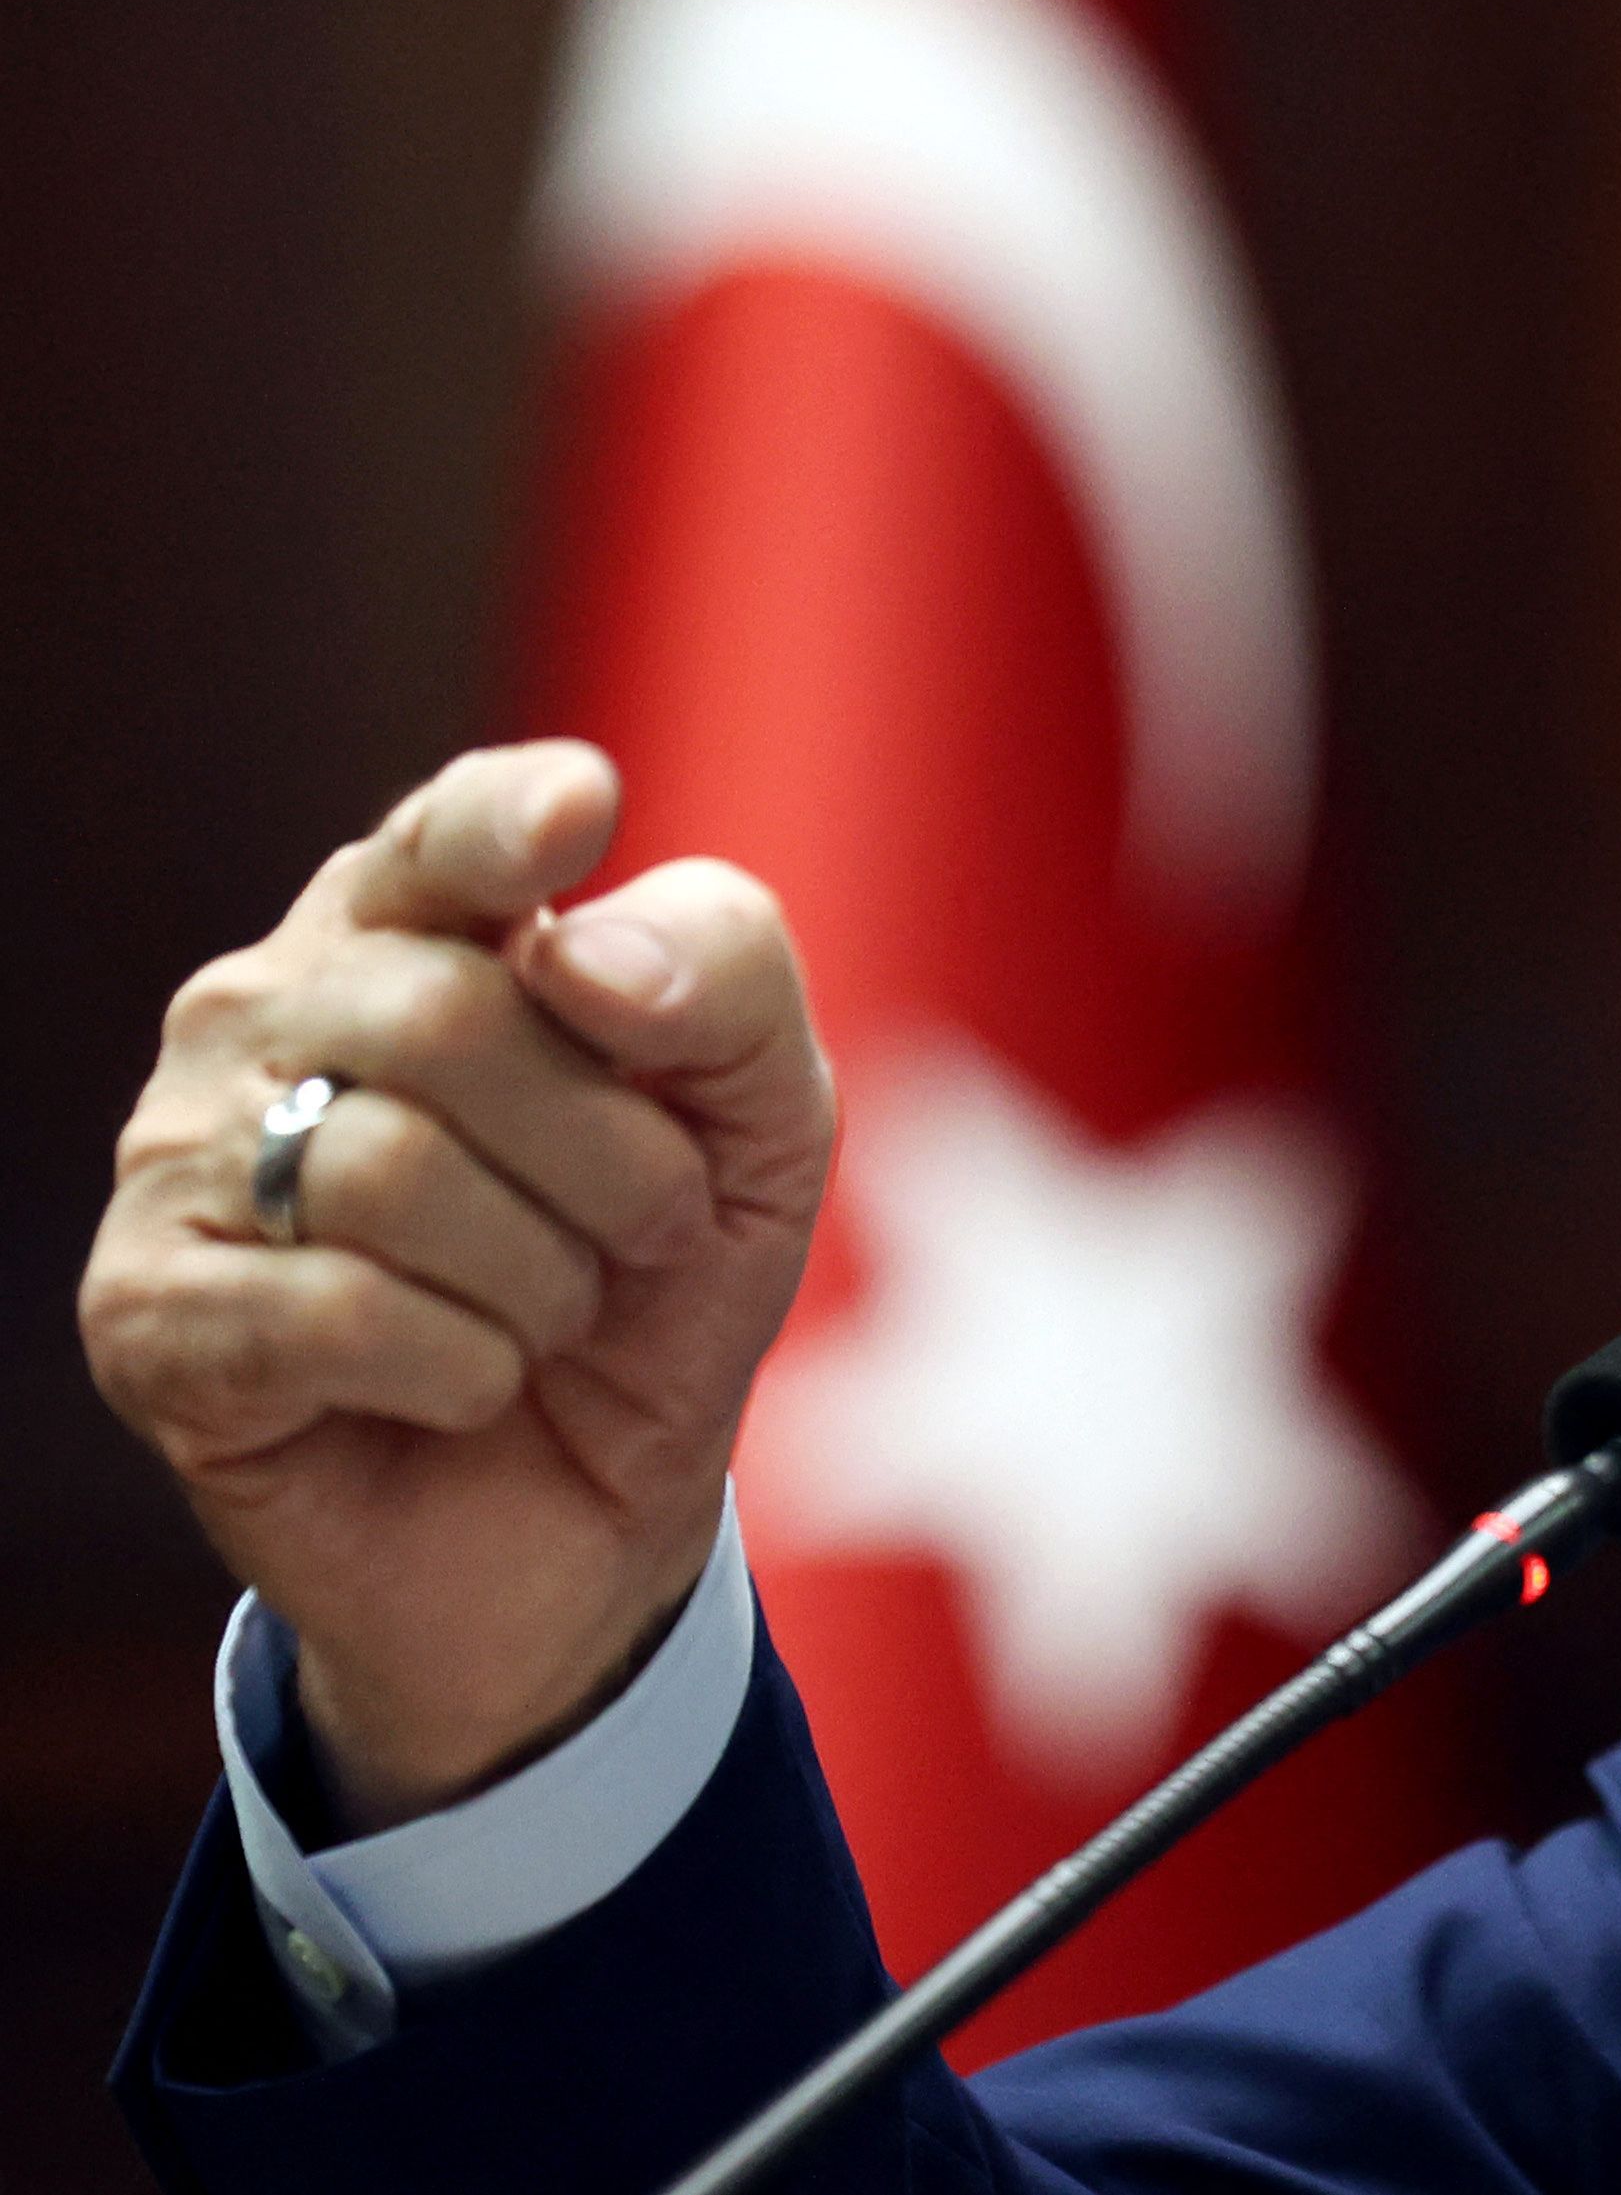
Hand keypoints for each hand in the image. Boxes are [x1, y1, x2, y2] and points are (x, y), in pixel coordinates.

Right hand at [80, 742, 833, 1830]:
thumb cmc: (659, 1280)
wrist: (595, 1517)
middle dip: (613, 1154)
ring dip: (542, 1275)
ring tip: (549, 1316)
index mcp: (416, 925)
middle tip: (648, 1235)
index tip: (582, 809)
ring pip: (390, 1166)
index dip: (506, 820)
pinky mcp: (149, 1312)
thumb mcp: (765, 1121)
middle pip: (452, 1012)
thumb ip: (724, 981)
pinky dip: (463, 1366)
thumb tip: (577, 949)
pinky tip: (466, 1385)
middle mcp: (270, 1009)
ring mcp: (184, 1156)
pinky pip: (335, 1312)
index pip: (446, 832)